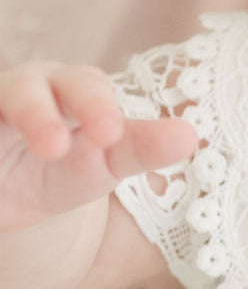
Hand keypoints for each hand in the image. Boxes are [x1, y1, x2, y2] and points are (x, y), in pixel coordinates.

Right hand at [0, 61, 195, 230]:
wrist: (12, 203)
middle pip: (23, 87)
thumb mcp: (104, 164)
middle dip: (36, 112)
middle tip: (54, 149)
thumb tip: (188, 136)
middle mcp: (18, 91)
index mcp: (66, 89)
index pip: (83, 85)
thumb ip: (141, 149)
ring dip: (5, 120)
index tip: (108, 136)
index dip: (95, 106)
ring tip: (36, 151)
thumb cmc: (65, 169)